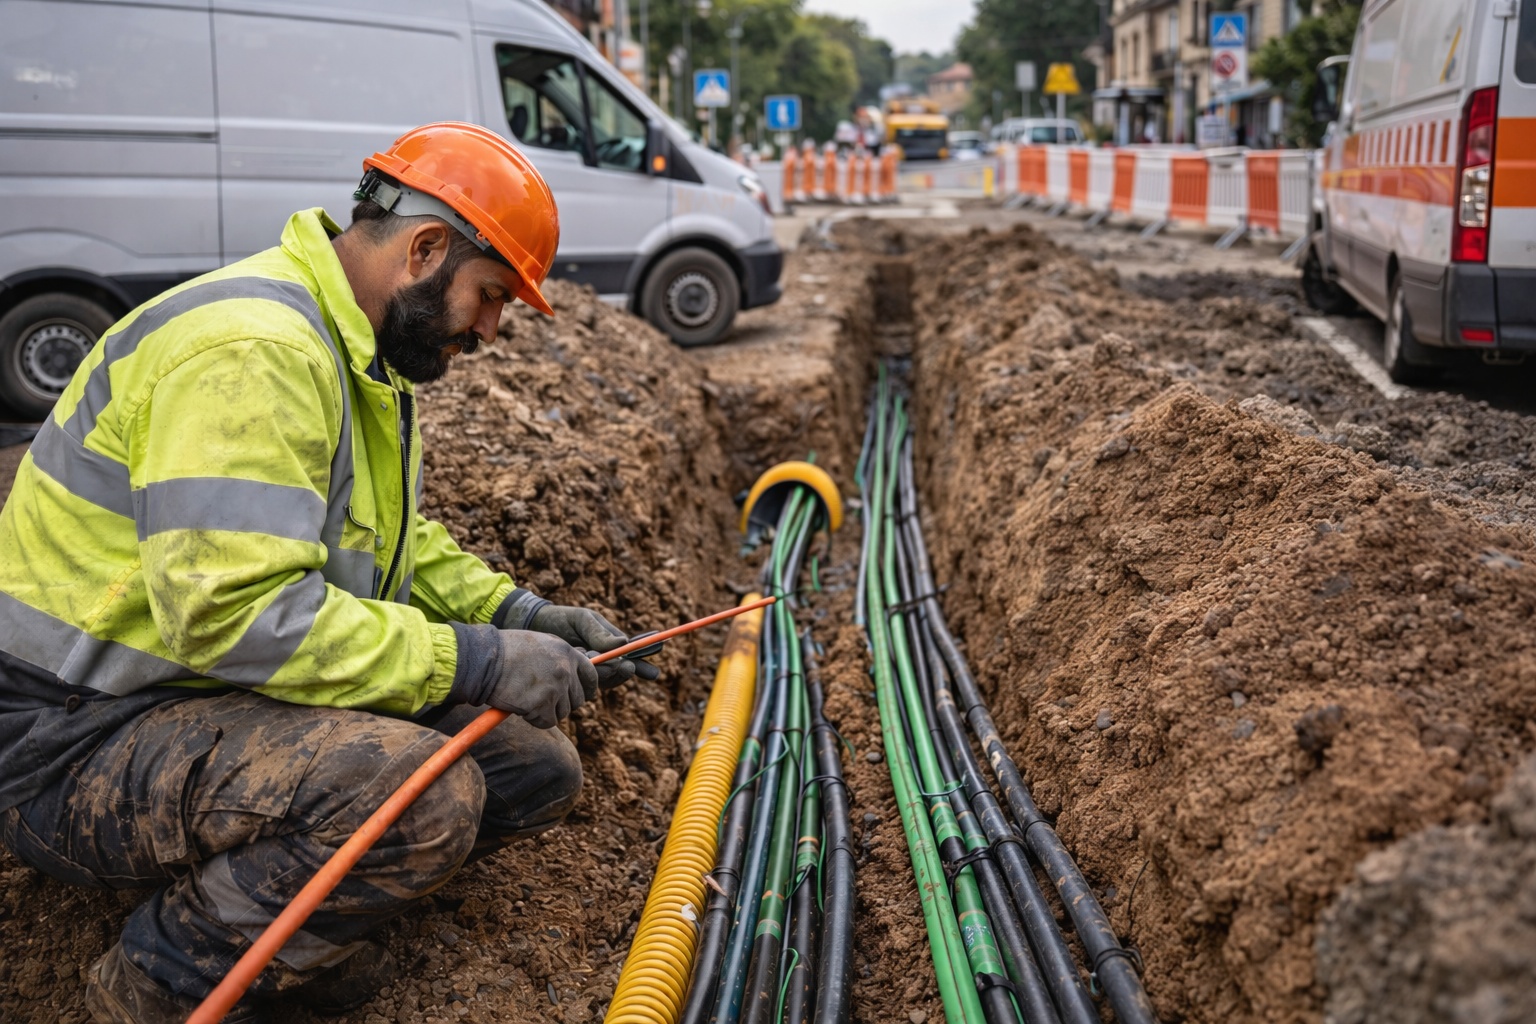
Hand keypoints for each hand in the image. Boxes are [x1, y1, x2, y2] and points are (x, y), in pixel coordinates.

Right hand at [481, 630, 597, 728]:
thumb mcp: (540, 644)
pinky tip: (522, 707)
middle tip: (542, 699)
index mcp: (567, 652)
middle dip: (563, 703)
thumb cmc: (505, 651)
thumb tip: (572, 674)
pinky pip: (547, 721)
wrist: (484, 660)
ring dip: (547, 711)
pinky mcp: (543, 705)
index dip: (586, 688)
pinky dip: (535, 719)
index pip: (591, 676)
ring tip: (527, 697)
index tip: (580, 694)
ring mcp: (556, 688)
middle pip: (578, 699)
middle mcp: (566, 670)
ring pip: (563, 712)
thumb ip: (559, 657)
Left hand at [529, 604, 659, 689]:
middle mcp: (605, 658)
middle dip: (625, 669)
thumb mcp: (581, 620)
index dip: (644, 657)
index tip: (656, 660)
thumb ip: (599, 633)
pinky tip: (580, 658)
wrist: (534, 628)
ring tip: (589, 654)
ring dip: (602, 670)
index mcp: (610, 640)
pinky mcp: (578, 679)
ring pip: (607, 678)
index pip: (631, 651)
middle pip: (623, 669)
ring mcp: (592, 670)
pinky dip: (587, 674)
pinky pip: (590, 684)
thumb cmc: (560, 620)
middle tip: (625, 666)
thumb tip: (623, 643)